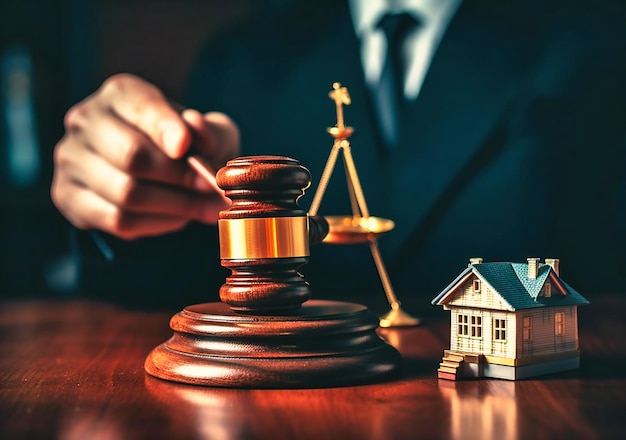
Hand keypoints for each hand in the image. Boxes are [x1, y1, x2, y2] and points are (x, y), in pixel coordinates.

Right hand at [51, 73, 239, 239]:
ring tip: (208, 210)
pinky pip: (117, 220)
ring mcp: (71, 160)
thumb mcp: (209, 133)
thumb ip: (209, 131)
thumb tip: (194, 126)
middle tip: (213, 190)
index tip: (187, 148)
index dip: (166, 128)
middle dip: (180, 177)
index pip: (142, 108)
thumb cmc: (187, 147)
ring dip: (176, 207)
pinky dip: (156, 223)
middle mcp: (86, 121)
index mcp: (121, 94)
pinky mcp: (69, 196)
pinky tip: (179, 219)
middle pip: (132, 156)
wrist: (158, 172)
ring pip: (126, 193)